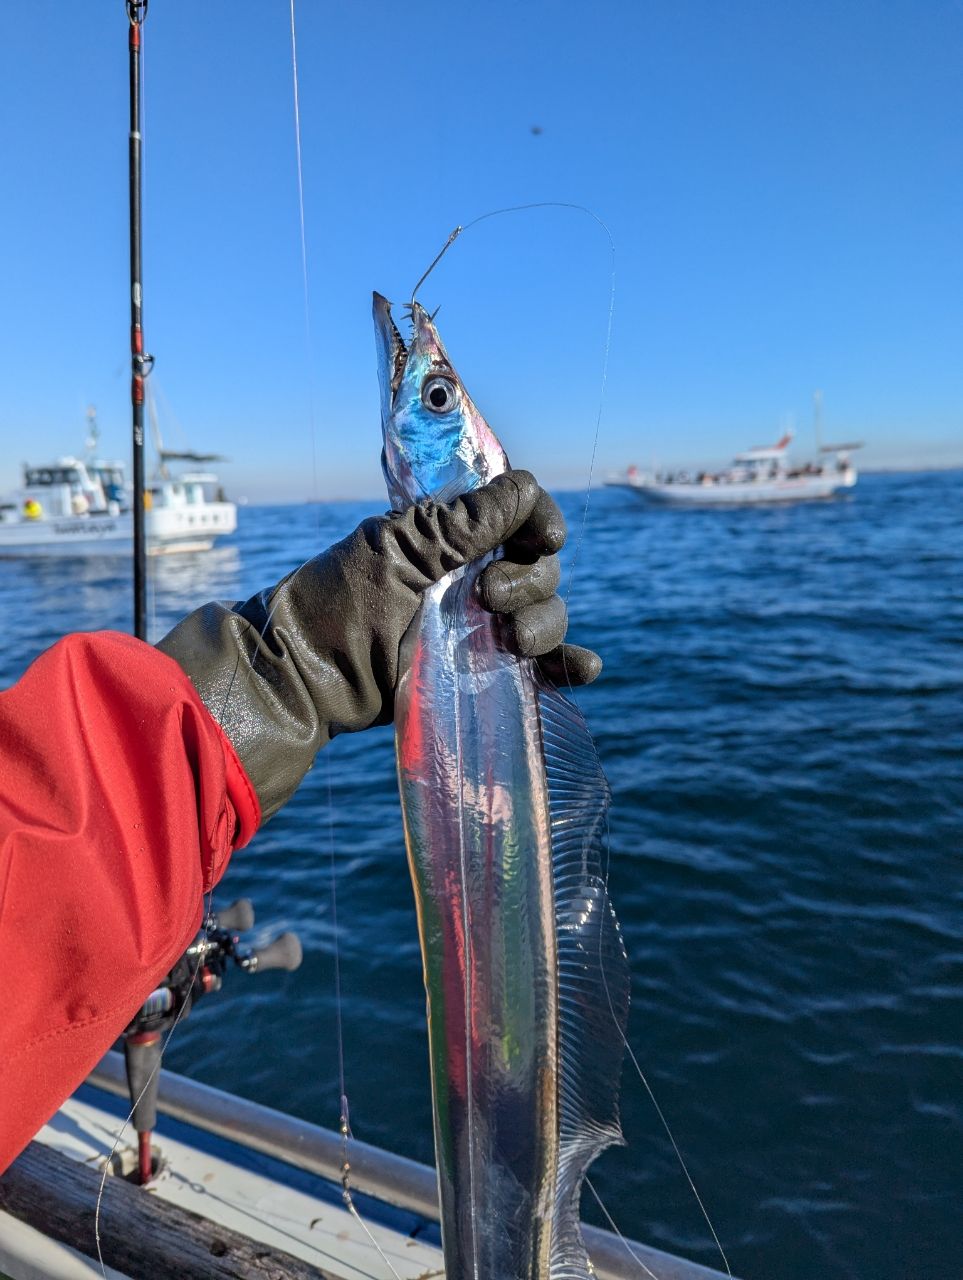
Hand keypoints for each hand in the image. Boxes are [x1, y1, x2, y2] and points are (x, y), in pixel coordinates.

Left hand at [158, 469, 599, 820]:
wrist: (306, 676)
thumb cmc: (337, 603)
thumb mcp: (395, 550)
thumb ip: (460, 523)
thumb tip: (526, 486)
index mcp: (452, 540)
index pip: (520, 519)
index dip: (540, 523)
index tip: (544, 536)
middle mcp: (473, 580)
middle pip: (541, 569)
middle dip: (530, 580)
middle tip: (487, 598)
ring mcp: (480, 630)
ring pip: (546, 616)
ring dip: (545, 623)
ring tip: (510, 641)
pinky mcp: (483, 676)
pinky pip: (541, 669)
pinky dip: (568, 665)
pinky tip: (582, 668)